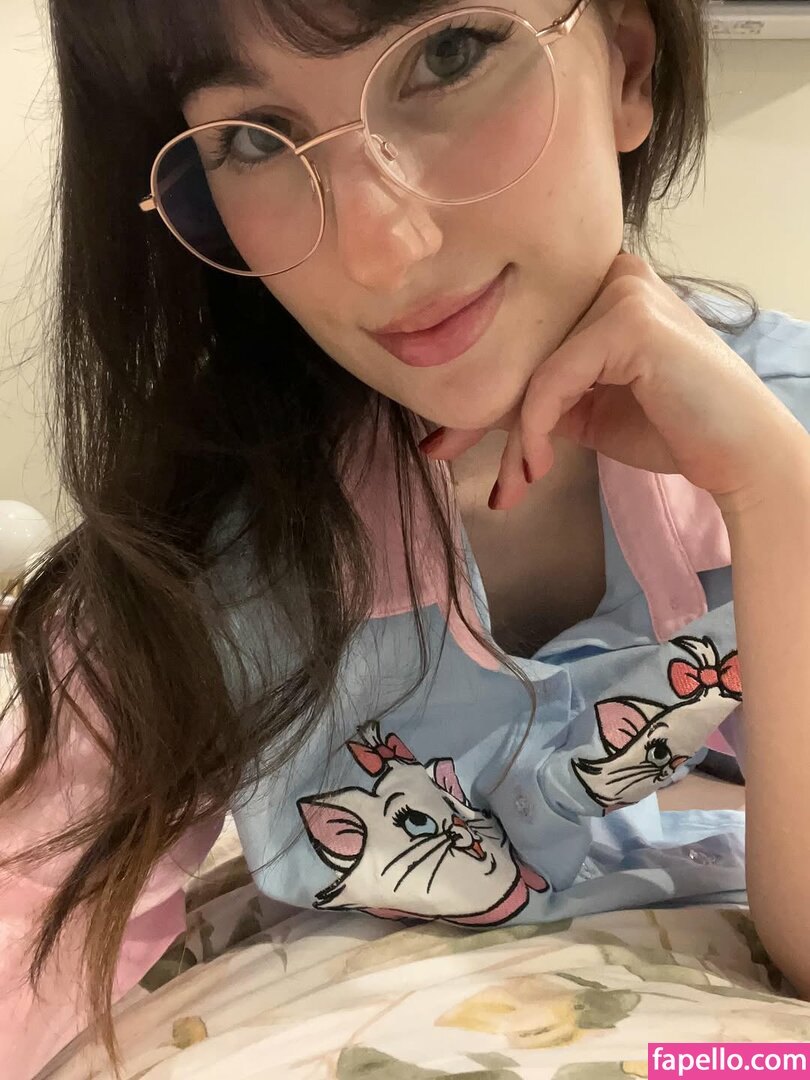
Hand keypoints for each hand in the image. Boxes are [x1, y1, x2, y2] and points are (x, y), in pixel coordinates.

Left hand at [420, 253, 806, 515]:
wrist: (739, 455)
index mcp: (599, 286)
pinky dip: (535, 429)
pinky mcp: (629, 320)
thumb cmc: (670, 428)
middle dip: (477, 413)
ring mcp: (622, 290)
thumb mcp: (582, 409)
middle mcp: (610, 274)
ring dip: (513, 436)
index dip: (480, 390)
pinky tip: (541, 467)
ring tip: (513, 485)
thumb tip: (448, 422)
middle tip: (441, 455)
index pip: (523, 336)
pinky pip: (552, 380)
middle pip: (519, 347)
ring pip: (531, 369)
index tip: (444, 442)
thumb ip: (530, 399)